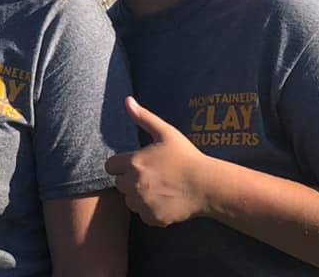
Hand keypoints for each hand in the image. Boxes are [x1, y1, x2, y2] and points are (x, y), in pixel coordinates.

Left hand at [105, 96, 213, 226]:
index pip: (110, 166)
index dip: (121, 165)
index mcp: (133, 162)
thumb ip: (143, 117)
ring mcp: (143, 202)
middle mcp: (134, 184)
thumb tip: (127, 100)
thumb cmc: (186, 156)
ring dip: (138, 196)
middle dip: (130, 180)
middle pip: (119, 184)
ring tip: (158, 189)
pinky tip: (164, 201)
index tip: (136, 164)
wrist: (208, 185)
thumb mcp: (165, 132)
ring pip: (129, 201)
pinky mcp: (153, 217)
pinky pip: (142, 215)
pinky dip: (150, 211)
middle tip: (150, 176)